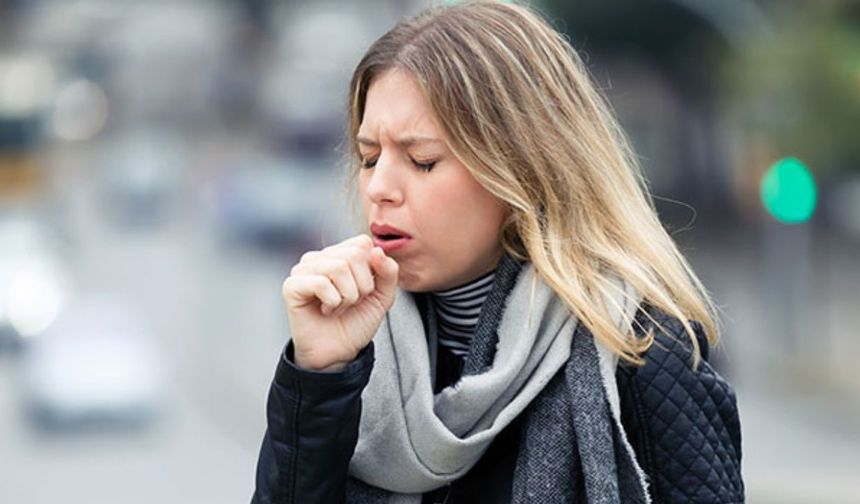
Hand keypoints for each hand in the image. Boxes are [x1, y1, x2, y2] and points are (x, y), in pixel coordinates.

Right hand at [281, 234, 398, 370]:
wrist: (339, 352)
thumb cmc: (356, 322)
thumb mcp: (382, 296)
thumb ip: (388, 271)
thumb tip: (377, 250)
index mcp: (340, 254)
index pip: (362, 243)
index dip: (372, 269)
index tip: (365, 290)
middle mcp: (320, 257)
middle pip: (353, 255)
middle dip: (362, 286)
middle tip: (352, 302)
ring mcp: (303, 270)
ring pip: (338, 267)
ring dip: (347, 296)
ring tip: (339, 307)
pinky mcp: (292, 286)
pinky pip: (320, 282)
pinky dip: (332, 301)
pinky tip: (326, 310)